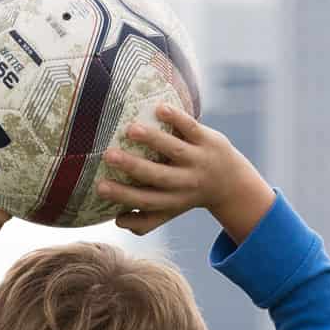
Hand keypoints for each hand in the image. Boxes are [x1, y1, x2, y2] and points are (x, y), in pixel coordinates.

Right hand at [96, 104, 274, 244]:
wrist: (230, 183)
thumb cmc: (186, 195)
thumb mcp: (169, 211)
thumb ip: (144, 221)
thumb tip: (116, 221)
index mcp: (172, 201)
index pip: (145, 200)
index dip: (123, 195)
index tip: (99, 187)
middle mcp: (185, 182)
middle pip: (157, 177)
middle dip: (133, 167)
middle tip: (107, 156)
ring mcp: (197, 160)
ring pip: (174, 150)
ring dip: (153, 140)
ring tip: (130, 129)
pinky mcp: (208, 140)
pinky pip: (191, 128)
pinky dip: (177, 118)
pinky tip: (158, 108)